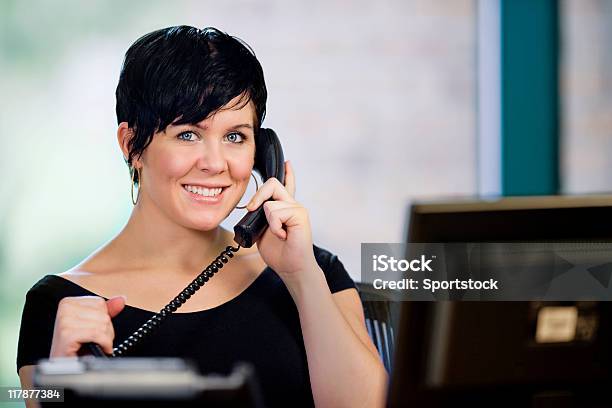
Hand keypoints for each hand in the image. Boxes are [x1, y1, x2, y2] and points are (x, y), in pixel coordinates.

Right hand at [49, 295, 125, 356]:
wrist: (65, 371)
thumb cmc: (76, 351)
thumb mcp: (93, 326)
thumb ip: (107, 311)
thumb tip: (121, 299)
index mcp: (69, 303)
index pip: (100, 304)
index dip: (102, 320)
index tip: (92, 331)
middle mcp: (64, 309)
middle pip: (103, 315)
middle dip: (104, 332)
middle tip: (92, 342)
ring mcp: (64, 321)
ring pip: (102, 324)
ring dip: (103, 340)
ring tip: (91, 346)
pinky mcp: (67, 335)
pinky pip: (97, 334)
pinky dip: (103, 344)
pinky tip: (96, 350)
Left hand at [245, 161, 317, 283]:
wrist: (291, 268)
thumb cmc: (280, 253)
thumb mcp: (263, 231)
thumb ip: (260, 217)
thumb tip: (253, 207)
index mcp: (284, 208)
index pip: (286, 185)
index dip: (287, 173)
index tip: (287, 163)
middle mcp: (292, 205)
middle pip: (272, 184)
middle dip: (257, 196)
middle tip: (252, 210)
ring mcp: (297, 208)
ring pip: (270, 203)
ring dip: (268, 222)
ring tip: (278, 234)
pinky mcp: (300, 214)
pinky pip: (276, 212)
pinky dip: (274, 226)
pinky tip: (283, 235)